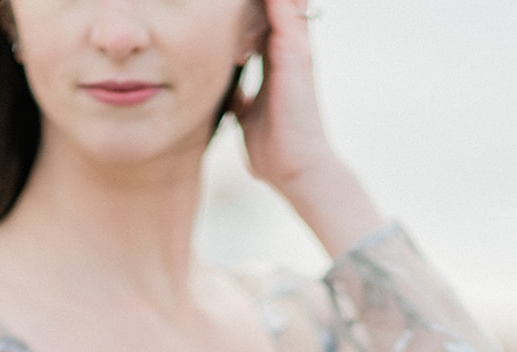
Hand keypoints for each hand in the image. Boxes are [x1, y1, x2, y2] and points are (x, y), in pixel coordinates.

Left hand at [234, 0, 385, 255]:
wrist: (296, 170)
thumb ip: (241, 102)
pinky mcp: (294, 51)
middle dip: (248, 4)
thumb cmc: (274, 152)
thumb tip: (230, 99)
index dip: (241, 12)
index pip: (259, 23)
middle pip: (271, 7)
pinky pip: (281, 8)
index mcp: (276, 64)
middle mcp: (288, 51)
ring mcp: (293, 49)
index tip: (221, 8)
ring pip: (280, 3)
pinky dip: (271, 0)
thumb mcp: (248, 118)